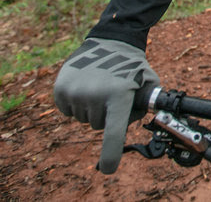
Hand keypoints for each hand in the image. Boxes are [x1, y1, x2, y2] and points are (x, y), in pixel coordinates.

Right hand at [54, 37, 158, 172]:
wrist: (110, 40)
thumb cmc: (133, 65)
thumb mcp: (150, 83)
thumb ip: (149, 106)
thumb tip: (148, 124)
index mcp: (118, 96)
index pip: (113, 133)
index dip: (111, 154)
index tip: (108, 169)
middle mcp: (94, 95)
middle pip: (99, 126)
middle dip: (106, 115)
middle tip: (112, 93)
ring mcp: (75, 92)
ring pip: (84, 119)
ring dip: (92, 108)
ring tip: (100, 85)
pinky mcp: (60, 89)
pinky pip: (67, 111)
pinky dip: (76, 103)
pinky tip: (86, 86)